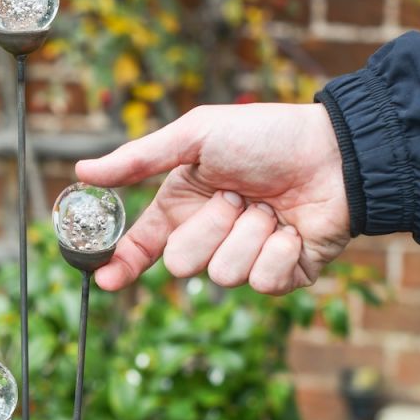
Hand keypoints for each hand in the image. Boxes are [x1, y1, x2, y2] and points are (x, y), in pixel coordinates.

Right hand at [75, 102, 350, 294]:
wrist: (337, 152)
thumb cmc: (269, 136)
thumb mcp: (198, 135)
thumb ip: (140, 157)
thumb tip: (82, 171)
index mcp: (186, 206)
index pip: (144, 246)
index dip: (122, 265)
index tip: (104, 279)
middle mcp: (212, 236)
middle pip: (183, 263)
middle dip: (211, 228)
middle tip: (238, 196)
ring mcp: (247, 258)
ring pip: (225, 275)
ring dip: (251, 235)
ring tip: (272, 207)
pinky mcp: (283, 276)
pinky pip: (263, 284)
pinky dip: (280, 252)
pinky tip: (294, 229)